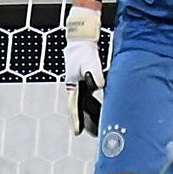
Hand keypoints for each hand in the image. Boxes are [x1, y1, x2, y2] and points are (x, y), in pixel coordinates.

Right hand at [64, 6, 105, 135]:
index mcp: (73, 85)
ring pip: (83, 104)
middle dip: (84, 121)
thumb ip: (94, 73)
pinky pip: (88, 97)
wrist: (81, 39)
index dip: (76, 120)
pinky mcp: (84, 81)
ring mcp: (78, 84)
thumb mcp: (90, 61)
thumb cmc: (84, 50)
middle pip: (78, 108)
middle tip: (90, 133)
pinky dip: (92, 105)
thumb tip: (98, 85)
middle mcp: (74, 87)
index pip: (74, 106)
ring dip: (89, 114)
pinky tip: (99, 110)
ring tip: (96, 126)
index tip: (77, 132)